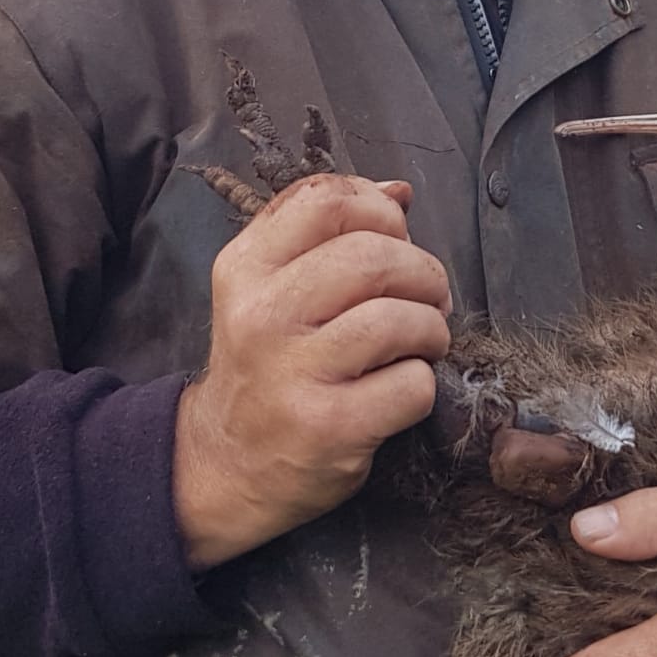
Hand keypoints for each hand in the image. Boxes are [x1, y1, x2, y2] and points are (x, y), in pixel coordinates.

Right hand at [173, 174, 452, 568]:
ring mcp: (294, 373)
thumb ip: (326, 231)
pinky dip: (423, 382)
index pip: (327, 200)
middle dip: (422, 271)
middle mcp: (263, 314)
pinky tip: (403, 387)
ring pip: (398, 317)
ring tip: (423, 341)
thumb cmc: (265, 361)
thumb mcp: (270, 285)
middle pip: (373, 255)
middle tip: (428, 296)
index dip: (380, 209)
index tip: (396, 236)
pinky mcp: (329, 427)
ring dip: (430, 328)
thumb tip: (399, 191)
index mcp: (246, 267)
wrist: (226, 464)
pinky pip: (410, 384)